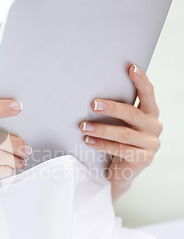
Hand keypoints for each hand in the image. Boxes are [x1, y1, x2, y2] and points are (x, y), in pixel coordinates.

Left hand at [79, 65, 162, 201]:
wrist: (123, 171)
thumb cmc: (119, 141)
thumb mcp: (122, 123)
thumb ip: (118, 110)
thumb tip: (93, 95)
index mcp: (151, 113)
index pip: (148, 94)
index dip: (141, 80)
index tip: (131, 67)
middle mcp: (154, 127)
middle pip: (132, 113)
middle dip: (111, 107)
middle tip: (93, 104)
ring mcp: (150, 144)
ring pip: (124, 134)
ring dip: (101, 129)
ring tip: (84, 126)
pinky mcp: (143, 160)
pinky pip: (120, 150)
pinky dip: (102, 145)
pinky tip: (88, 141)